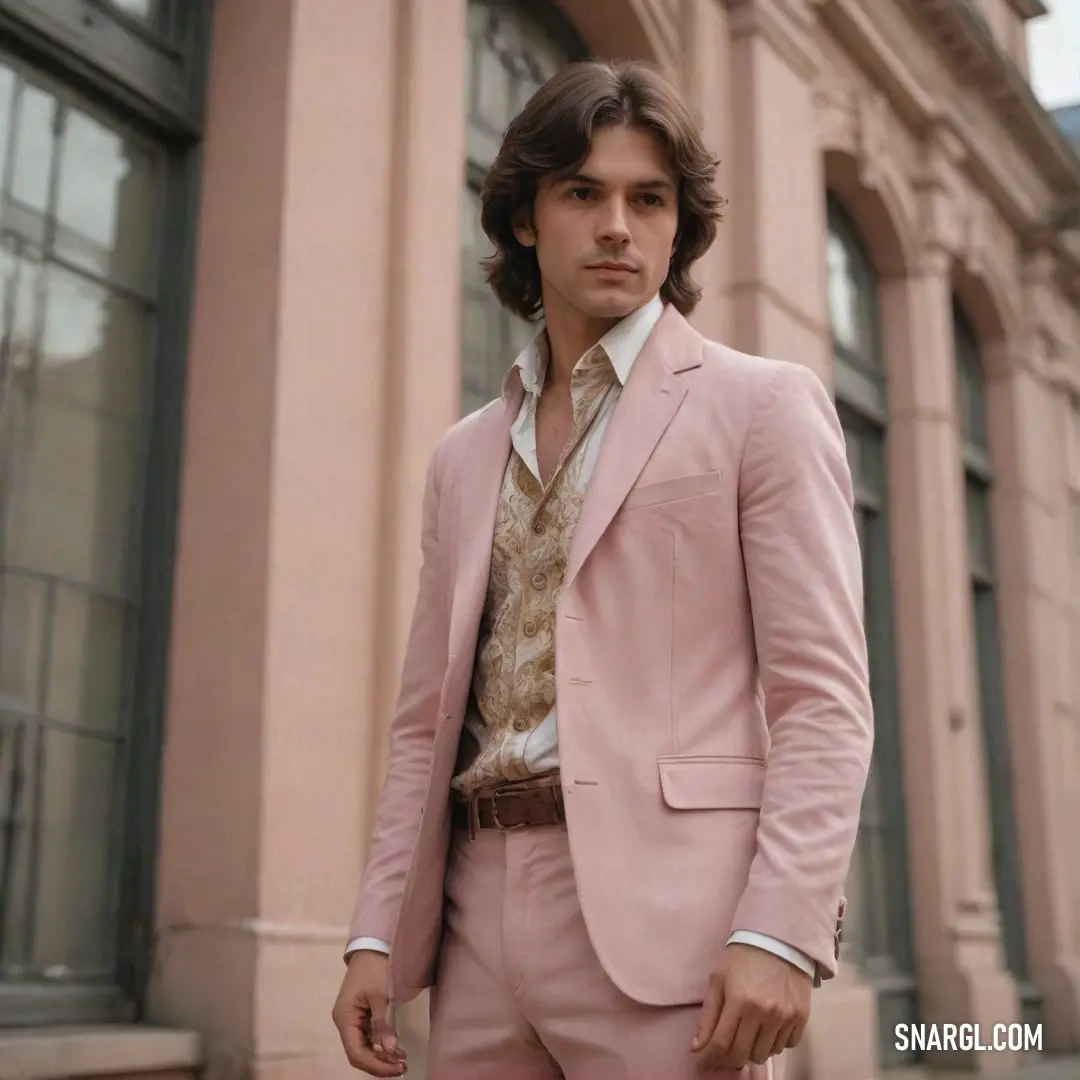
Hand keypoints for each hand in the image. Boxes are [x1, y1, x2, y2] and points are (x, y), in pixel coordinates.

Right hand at [332, 950, 407, 1075]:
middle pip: (359, 1053)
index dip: (375, 1065)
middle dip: (380, 1064)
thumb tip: (390, 1051)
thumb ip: (383, 1023)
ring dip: (382, 1057)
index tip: (395, 1068)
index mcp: (344, 1017)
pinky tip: (397, 1050)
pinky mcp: (361, 1017)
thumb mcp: (381, 994)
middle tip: (402, 1068)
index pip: (356, 1052)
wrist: (373, 947)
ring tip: (402, 1062)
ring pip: (364, 1048)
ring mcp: (353, 1021)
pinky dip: (382, 1046)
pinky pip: (369, 1038)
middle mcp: (345, 1023)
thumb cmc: (375, 967)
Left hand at [692, 943, 810, 1070]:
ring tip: (748, 1036)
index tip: (705, 1061)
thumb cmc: (743, 957)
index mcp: (738, 1001)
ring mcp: (784, 1017)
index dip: (710, 1058)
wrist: (779, 939)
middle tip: (727, 1051)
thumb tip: (697, 1047)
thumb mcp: (718, 979)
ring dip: (753, 1050)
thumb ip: (708, 1015)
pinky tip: (768, 1029)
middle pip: (743, 1055)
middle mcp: (763, 1013)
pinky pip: (786, 1046)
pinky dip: (774, 1043)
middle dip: (730, 1058)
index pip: (721, 1044)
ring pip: (765, 1054)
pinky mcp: (801, 1017)